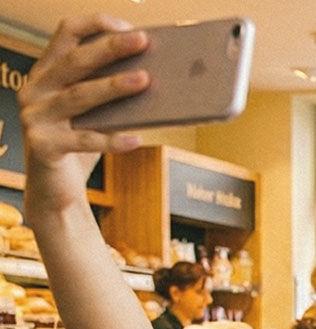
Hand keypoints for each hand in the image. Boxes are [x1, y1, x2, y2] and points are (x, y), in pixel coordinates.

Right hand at [20, 15, 148, 212]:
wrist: (55, 191)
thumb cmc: (79, 145)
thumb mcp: (94, 114)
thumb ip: (110, 93)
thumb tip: (154, 75)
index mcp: (46, 73)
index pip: (66, 34)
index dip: (94, 25)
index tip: (127, 26)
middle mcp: (34, 90)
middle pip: (75, 62)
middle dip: (110, 48)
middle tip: (142, 41)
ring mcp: (35, 118)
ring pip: (79, 96)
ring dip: (113, 86)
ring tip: (144, 80)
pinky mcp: (42, 146)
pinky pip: (83, 141)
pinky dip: (111, 140)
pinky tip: (136, 139)